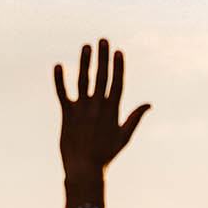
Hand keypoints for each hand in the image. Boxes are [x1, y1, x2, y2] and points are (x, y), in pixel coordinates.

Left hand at [55, 39, 149, 179]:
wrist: (84, 168)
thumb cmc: (106, 154)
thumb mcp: (124, 136)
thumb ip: (135, 117)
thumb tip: (149, 104)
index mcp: (113, 111)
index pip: (117, 83)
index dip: (118, 66)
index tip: (118, 51)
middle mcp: (98, 107)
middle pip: (102, 77)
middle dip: (103, 57)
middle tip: (103, 40)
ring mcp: (82, 110)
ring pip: (83, 81)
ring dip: (85, 62)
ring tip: (86, 46)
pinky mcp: (67, 114)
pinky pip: (62, 93)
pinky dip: (59, 80)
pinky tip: (59, 65)